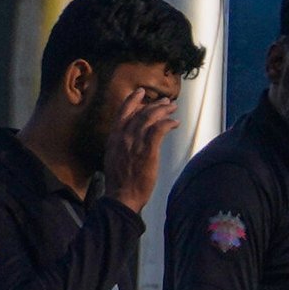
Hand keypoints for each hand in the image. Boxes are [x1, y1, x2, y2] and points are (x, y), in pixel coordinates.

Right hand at [103, 88, 179, 213]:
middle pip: (140, 113)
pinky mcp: (148, 149)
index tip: (140, 92)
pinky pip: (160, 128)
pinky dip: (168, 123)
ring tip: (173, 108)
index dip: (132, 100)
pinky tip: (175, 123)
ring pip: (150, 118)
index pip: (122, 113)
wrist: (122, 197)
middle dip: (154, 105)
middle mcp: (123, 137)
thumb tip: (132, 132)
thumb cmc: (120, 181)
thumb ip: (121, 143)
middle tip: (166, 101)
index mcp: (113, 139)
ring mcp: (135, 143)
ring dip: (164, 110)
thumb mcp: (114, 157)